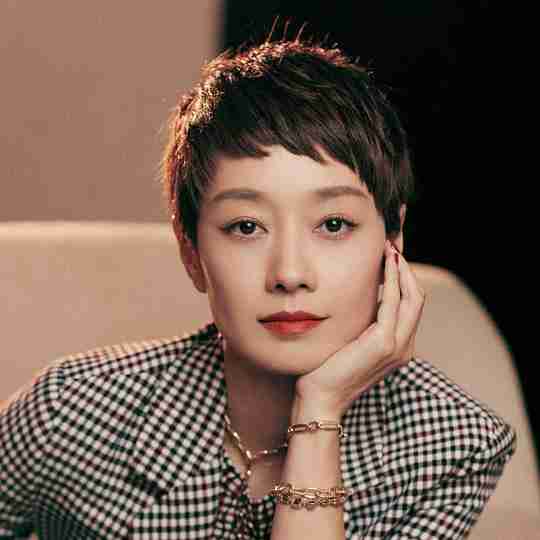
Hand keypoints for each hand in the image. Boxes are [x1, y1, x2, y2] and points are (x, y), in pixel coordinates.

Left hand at [294, 239, 426, 419]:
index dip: (404, 275)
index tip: (392, 252)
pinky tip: (385, 263)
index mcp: (398, 344)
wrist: (321, 396)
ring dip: (402, 269)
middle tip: (394, 242)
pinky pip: (394, 303)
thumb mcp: (350, 339)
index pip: (409, 302)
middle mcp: (404, 345)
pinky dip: (392, 280)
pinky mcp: (385, 344)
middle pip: (417, 296)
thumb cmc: (328, 367)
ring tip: (390, 247)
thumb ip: (362, 320)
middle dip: (407, 267)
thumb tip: (358, 292)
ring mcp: (398, 346)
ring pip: (412, 297)